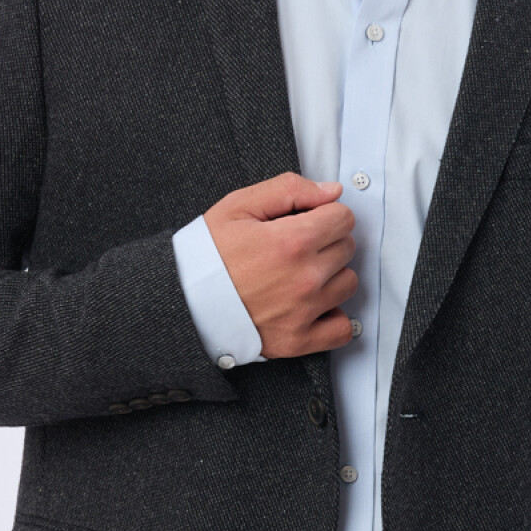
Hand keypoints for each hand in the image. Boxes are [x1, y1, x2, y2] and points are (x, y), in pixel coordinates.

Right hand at [204, 173, 357, 358]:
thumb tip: (331, 191)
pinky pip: (342, 329)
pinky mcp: (298, 340)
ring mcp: (303, 312)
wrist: (183, 299)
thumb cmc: (208, 253)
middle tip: (296, 247)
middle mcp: (304, 278)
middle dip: (327, 241)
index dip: (325, 214)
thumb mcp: (239, 206)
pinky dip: (333, 317)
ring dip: (331, 276)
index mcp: (292, 241)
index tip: (307, 221)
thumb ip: (289, 190)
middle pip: (347, 248)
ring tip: (300, 274)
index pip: (343, 218)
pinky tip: (314, 306)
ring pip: (348, 283)